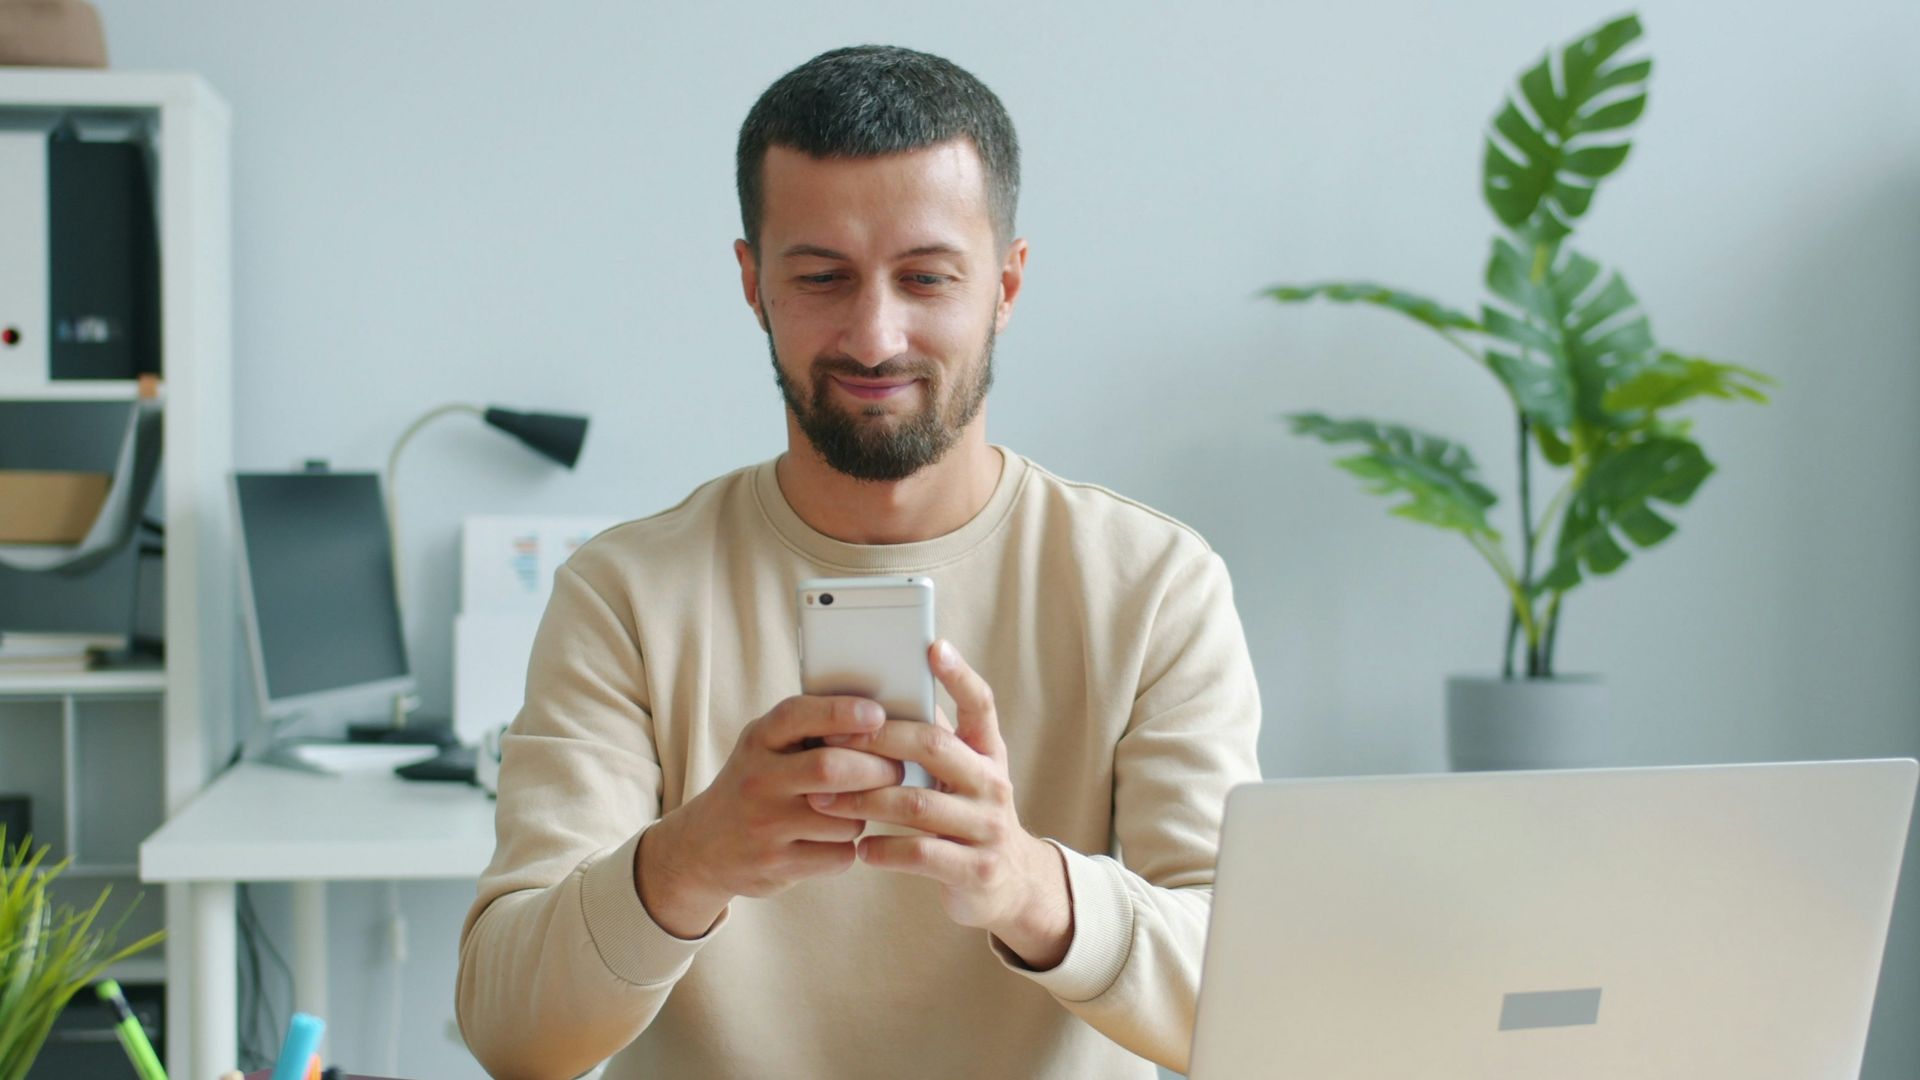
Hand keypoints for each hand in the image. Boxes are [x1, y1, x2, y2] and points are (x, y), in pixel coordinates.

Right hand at [638, 695, 903, 937]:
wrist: (703, 847)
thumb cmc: (756, 783)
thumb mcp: (766, 746)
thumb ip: (809, 728)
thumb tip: (881, 717)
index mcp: (758, 739)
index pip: (798, 715)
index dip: (841, 712)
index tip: (877, 715)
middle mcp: (757, 779)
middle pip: (831, 768)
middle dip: (876, 768)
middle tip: (896, 769)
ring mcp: (765, 825)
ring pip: (845, 817)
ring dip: (864, 813)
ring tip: (855, 808)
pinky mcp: (776, 865)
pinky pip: (840, 854)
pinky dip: (849, 846)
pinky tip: (834, 839)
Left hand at [808, 641, 1072, 969]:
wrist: (1011, 884)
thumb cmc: (968, 816)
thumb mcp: (962, 775)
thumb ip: (932, 742)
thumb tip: (880, 698)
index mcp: (988, 753)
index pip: (981, 704)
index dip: (959, 674)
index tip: (934, 645)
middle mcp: (993, 784)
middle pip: (934, 747)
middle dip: (878, 741)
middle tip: (831, 741)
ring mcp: (988, 828)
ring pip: (917, 805)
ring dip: (864, 800)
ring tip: (824, 800)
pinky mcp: (976, 869)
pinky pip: (921, 854)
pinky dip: (884, 850)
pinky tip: (860, 848)